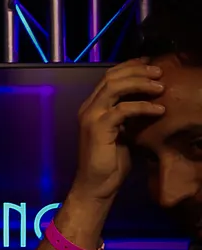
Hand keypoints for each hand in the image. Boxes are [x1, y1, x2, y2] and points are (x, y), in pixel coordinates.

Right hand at [71, 59, 165, 203]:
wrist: (97, 185)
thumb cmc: (111, 161)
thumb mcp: (123, 132)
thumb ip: (129, 115)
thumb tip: (151, 101)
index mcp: (92, 106)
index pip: (109, 77)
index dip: (130, 67)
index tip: (150, 64)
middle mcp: (88, 108)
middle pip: (112, 77)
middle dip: (137, 71)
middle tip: (159, 72)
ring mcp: (91, 117)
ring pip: (115, 88)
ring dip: (140, 84)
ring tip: (161, 86)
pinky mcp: (97, 128)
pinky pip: (122, 110)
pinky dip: (142, 107)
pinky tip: (159, 110)